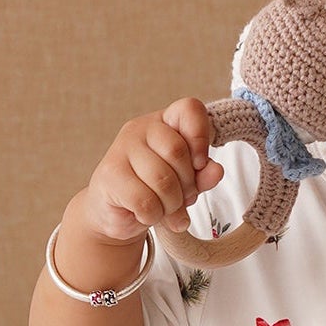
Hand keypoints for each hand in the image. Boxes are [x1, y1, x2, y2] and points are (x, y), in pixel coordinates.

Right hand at [79, 99, 223, 244]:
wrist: (116, 212)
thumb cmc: (155, 190)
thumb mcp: (186, 183)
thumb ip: (203, 175)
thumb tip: (216, 171)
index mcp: (164, 122)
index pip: (189, 109)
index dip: (200, 137)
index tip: (200, 163)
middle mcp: (140, 129)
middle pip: (177, 151)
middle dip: (187, 185)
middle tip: (181, 198)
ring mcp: (121, 149)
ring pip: (162, 180)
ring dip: (171, 206)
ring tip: (164, 209)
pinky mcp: (109, 175)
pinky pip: (145, 201)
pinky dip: (152, 216)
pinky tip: (146, 214)